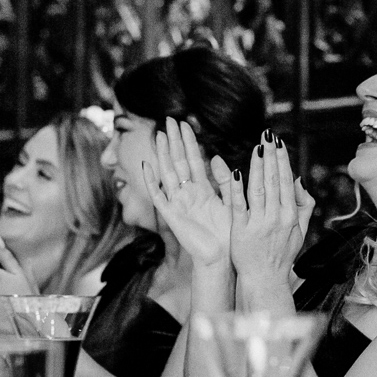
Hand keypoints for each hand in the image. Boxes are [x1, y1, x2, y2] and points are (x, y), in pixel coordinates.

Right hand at [141, 117, 232, 268]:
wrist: (221, 258)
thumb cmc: (227, 234)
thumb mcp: (231, 202)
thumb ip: (225, 180)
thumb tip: (218, 158)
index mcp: (202, 190)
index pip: (194, 159)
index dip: (189, 141)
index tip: (186, 123)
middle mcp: (188, 194)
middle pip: (178, 161)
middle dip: (174, 140)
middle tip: (169, 119)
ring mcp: (178, 203)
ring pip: (168, 173)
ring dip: (163, 154)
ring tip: (159, 134)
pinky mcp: (171, 216)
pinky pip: (158, 196)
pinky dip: (151, 181)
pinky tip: (146, 165)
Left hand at [230, 134, 313, 288]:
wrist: (265, 279)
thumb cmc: (282, 254)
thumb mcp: (299, 231)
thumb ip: (303, 205)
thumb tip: (299, 180)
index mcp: (291, 215)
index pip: (286, 181)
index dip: (282, 160)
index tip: (278, 142)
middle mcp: (277, 217)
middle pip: (274, 180)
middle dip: (271, 156)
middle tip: (267, 135)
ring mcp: (259, 223)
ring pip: (259, 189)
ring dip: (258, 166)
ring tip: (257, 147)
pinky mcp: (241, 230)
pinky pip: (239, 205)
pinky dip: (237, 188)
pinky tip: (236, 171)